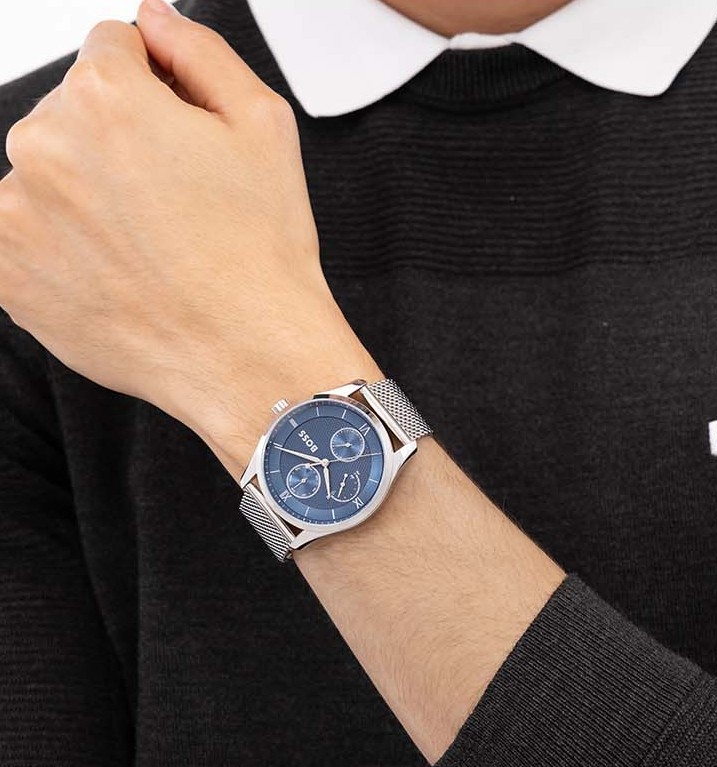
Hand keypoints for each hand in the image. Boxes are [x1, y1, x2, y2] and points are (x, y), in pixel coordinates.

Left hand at [0, 0, 373, 470]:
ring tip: (152, 249)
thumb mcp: (265, 128)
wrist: (249, 357)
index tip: (180, 136)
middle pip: (75, 115)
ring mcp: (16, 216)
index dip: (158, 89)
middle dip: (119, 144)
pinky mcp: (7, 275)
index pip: (112, 50)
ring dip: (90, 199)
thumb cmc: (263, 256)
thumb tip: (156, 22)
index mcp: (105, 97)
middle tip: (178, 206)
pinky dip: (66, 251)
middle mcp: (44, 146)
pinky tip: (121, 275)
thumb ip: (202, 52)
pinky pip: (30, 239)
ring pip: (51, 179)